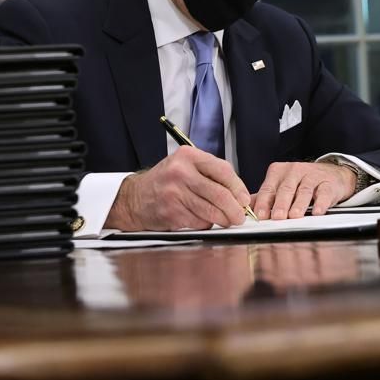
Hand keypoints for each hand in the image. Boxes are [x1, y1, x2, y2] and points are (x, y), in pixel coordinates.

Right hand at [105, 146, 251, 230]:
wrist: (135, 198)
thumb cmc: (165, 182)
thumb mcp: (185, 166)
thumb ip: (210, 174)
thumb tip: (239, 194)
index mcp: (187, 156)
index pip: (222, 170)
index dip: (238, 187)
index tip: (244, 199)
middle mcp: (180, 172)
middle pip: (219, 194)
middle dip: (235, 209)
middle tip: (240, 216)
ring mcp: (174, 193)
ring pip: (211, 211)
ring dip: (223, 219)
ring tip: (227, 220)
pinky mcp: (171, 212)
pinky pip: (199, 222)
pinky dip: (206, 224)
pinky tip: (203, 220)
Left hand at [252, 162, 355, 219]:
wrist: (331, 174)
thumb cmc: (301, 182)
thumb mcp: (281, 185)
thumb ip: (265, 196)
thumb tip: (245, 209)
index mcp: (278, 172)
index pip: (268, 188)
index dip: (263, 202)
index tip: (260, 215)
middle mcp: (294, 171)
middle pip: (285, 189)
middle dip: (280, 204)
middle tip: (277, 217)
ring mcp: (312, 176)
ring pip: (303, 191)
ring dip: (298, 204)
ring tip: (295, 216)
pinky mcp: (328, 183)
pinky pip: (324, 193)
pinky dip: (320, 203)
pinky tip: (317, 211)